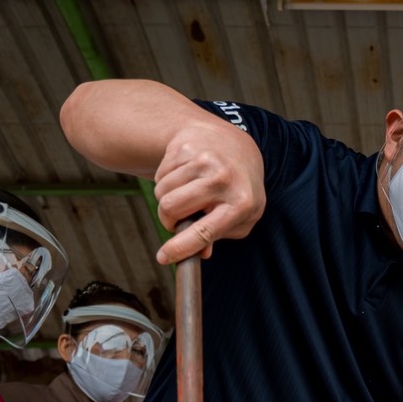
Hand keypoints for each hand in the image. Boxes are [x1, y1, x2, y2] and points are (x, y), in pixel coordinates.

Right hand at [152, 120, 265, 263]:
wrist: (234, 143)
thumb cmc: (238, 187)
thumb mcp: (242, 215)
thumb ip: (221, 235)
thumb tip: (201, 254)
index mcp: (241, 203)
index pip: (205, 232)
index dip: (180, 248)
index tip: (162, 257)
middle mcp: (223, 179)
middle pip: (171, 208)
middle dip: (168, 220)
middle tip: (177, 219)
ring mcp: (204, 160)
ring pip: (162, 192)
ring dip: (166, 199)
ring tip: (185, 194)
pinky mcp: (187, 146)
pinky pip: (160, 174)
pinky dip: (166, 180)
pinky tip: (184, 176)